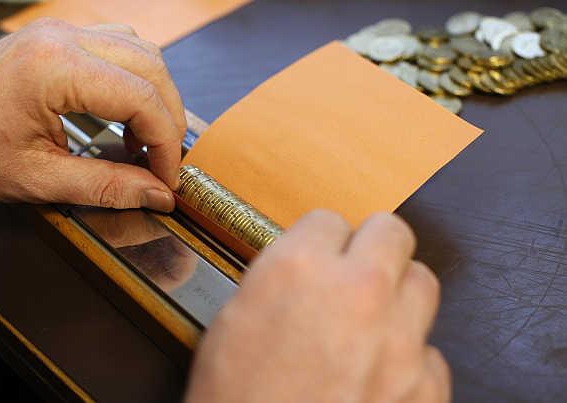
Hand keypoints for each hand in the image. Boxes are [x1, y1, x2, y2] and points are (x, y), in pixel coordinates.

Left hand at [0, 18, 184, 211]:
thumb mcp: (37, 178)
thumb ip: (106, 187)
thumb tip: (157, 195)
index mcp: (53, 69)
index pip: (142, 99)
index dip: (166, 143)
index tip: (167, 177)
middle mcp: (62, 38)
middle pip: (152, 68)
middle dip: (168, 119)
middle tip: (163, 161)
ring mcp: (61, 33)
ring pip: (143, 52)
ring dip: (156, 97)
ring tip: (144, 139)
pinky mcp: (60, 38)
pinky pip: (121, 47)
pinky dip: (137, 82)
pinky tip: (125, 114)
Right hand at [186, 212, 449, 402]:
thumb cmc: (236, 401)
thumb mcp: (233, 322)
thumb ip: (278, 278)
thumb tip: (306, 263)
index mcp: (298, 269)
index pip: (329, 219)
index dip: (321, 240)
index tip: (319, 255)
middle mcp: (356, 292)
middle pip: (392, 231)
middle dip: (372, 246)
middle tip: (356, 270)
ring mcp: (399, 341)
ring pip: (423, 283)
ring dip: (398, 294)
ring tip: (373, 319)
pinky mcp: (425, 387)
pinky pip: (430, 352)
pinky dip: (409, 360)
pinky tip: (381, 376)